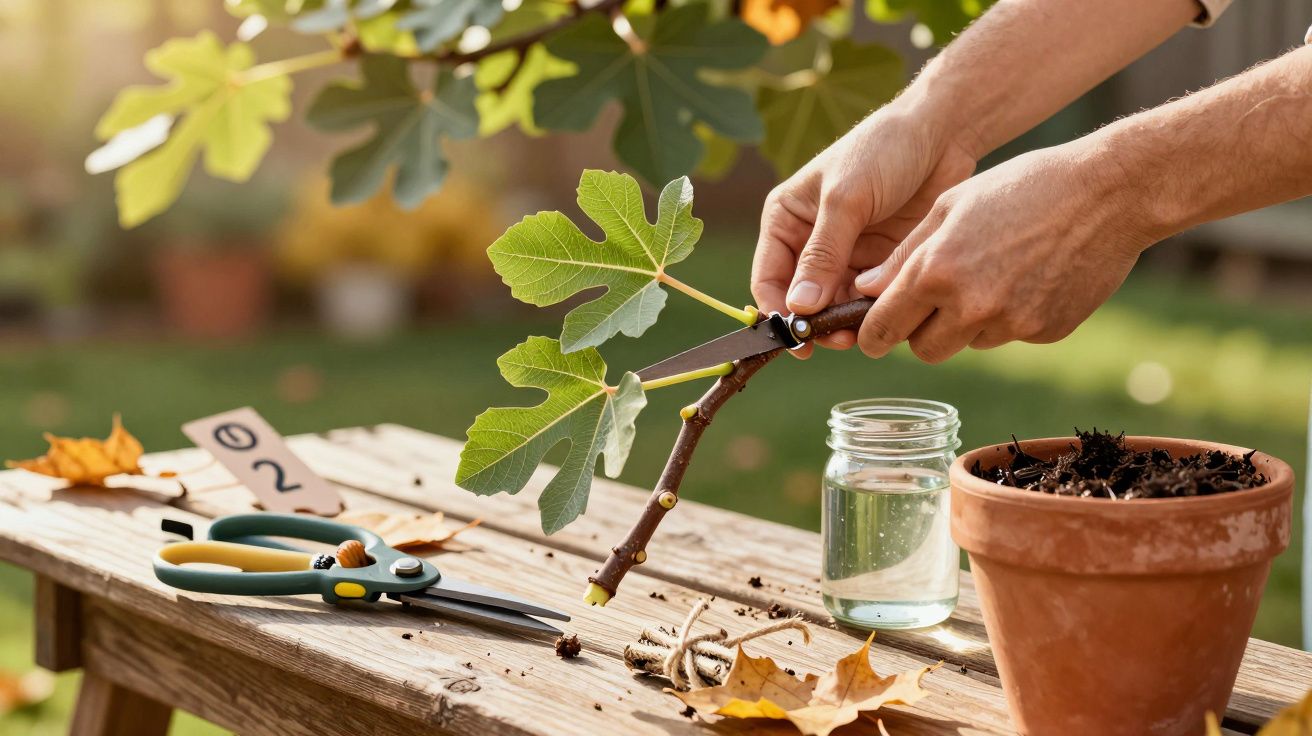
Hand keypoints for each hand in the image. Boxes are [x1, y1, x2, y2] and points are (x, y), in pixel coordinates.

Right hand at [750, 104, 976, 357]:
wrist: (942, 134)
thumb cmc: (884, 150)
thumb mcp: (847, 199)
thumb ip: (822, 254)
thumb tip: (797, 307)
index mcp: (786, 219)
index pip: (769, 278)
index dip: (778, 313)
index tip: (796, 339)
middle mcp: (810, 241)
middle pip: (802, 300)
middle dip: (816, 323)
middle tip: (836, 341)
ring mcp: (846, 254)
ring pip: (835, 305)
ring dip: (846, 323)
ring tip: (864, 332)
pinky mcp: (878, 262)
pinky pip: (867, 299)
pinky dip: (873, 312)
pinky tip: (885, 316)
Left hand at [851, 143, 1152, 362]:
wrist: (1110, 192)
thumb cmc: (1022, 186)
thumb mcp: (951, 206)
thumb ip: (903, 255)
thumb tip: (865, 291)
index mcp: (935, 272)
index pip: (883, 329)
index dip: (873, 334)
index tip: (873, 334)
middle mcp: (969, 306)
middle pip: (924, 350)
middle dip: (921, 332)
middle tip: (935, 302)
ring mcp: (1010, 324)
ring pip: (968, 343)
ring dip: (968, 323)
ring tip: (994, 272)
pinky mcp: (1045, 333)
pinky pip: (1009, 336)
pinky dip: (1010, 317)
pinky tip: (1029, 276)